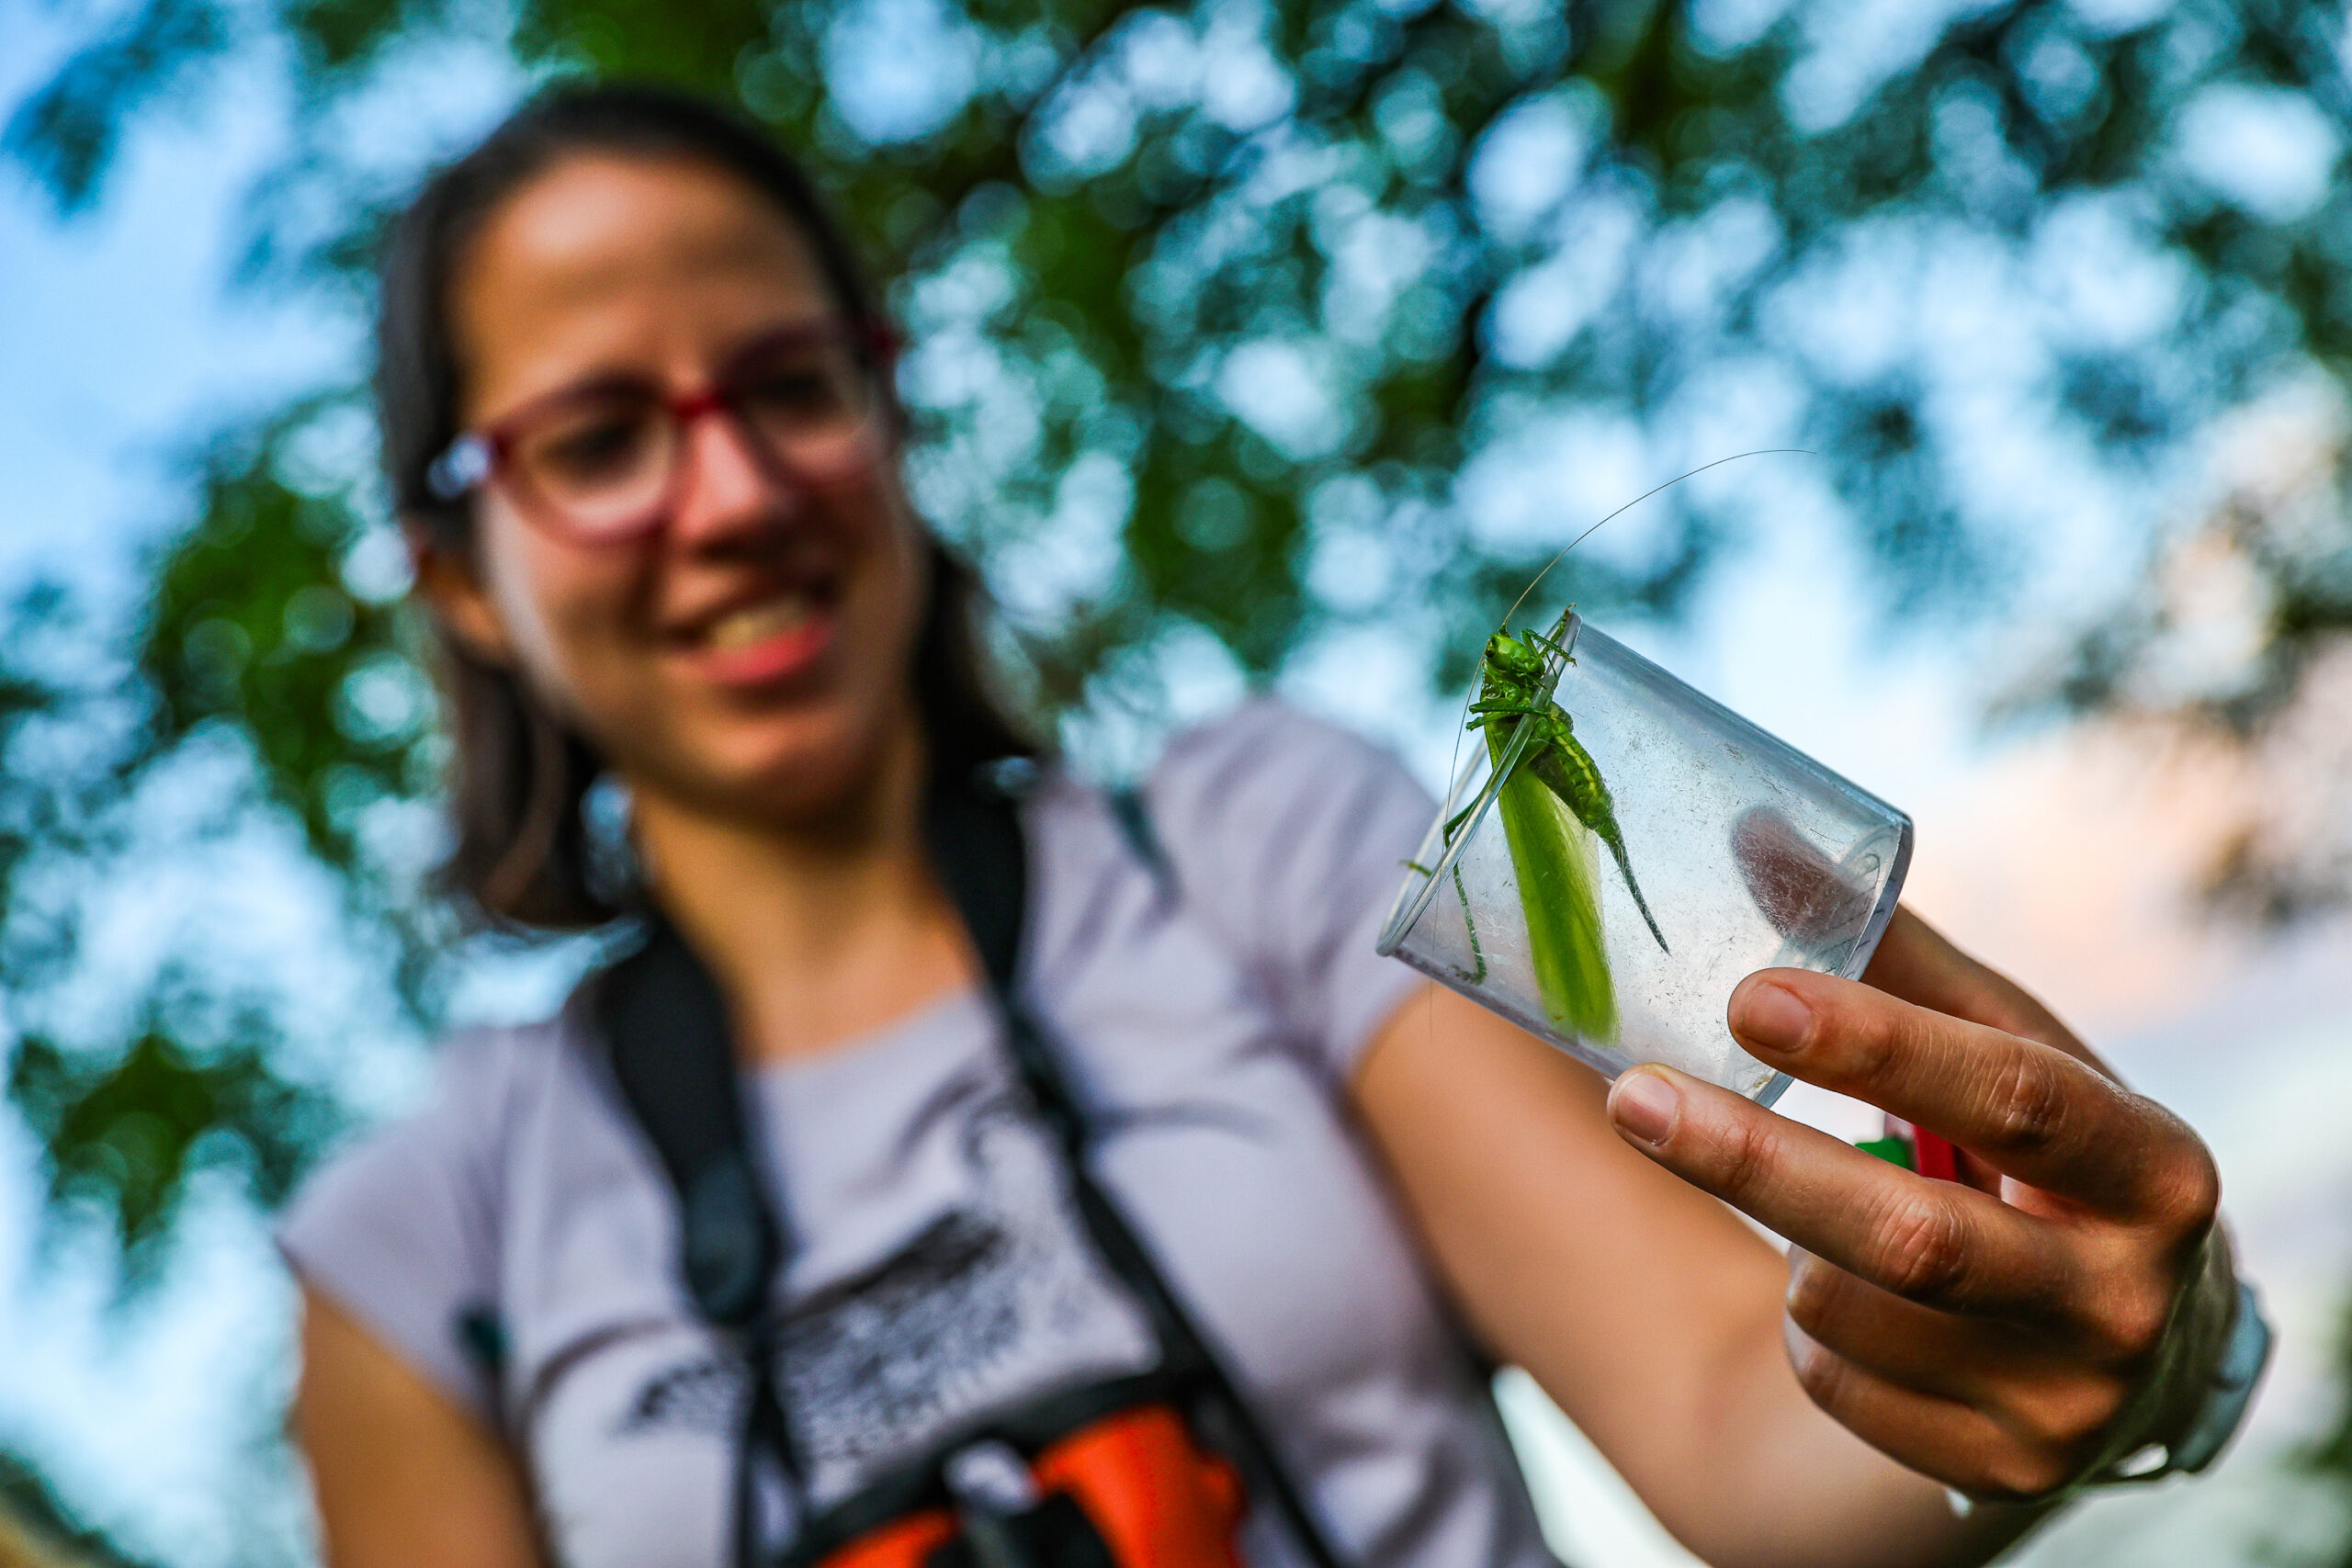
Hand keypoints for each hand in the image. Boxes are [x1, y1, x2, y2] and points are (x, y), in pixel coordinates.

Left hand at [1603, 907, 2223, 1498]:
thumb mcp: (2001, 1051)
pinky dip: (1803, 1325)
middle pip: (1912, 1236)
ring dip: (1787, 1238)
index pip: (2016, 1096)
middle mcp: (2124, 1299)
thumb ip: (1890, 952)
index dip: (1880, 1044)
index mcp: (2150, 1168)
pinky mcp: (1996, 1471)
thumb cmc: (2037, 1156)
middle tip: (1631, 1094)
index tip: (1751, 993)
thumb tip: (1754, 829)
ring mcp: (2062, 1402)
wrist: (2112, 1342)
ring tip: (1810, 1200)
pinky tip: (1842, 1290)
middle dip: (1754, 1163)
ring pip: (1846, 1313)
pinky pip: (1835, 1385)